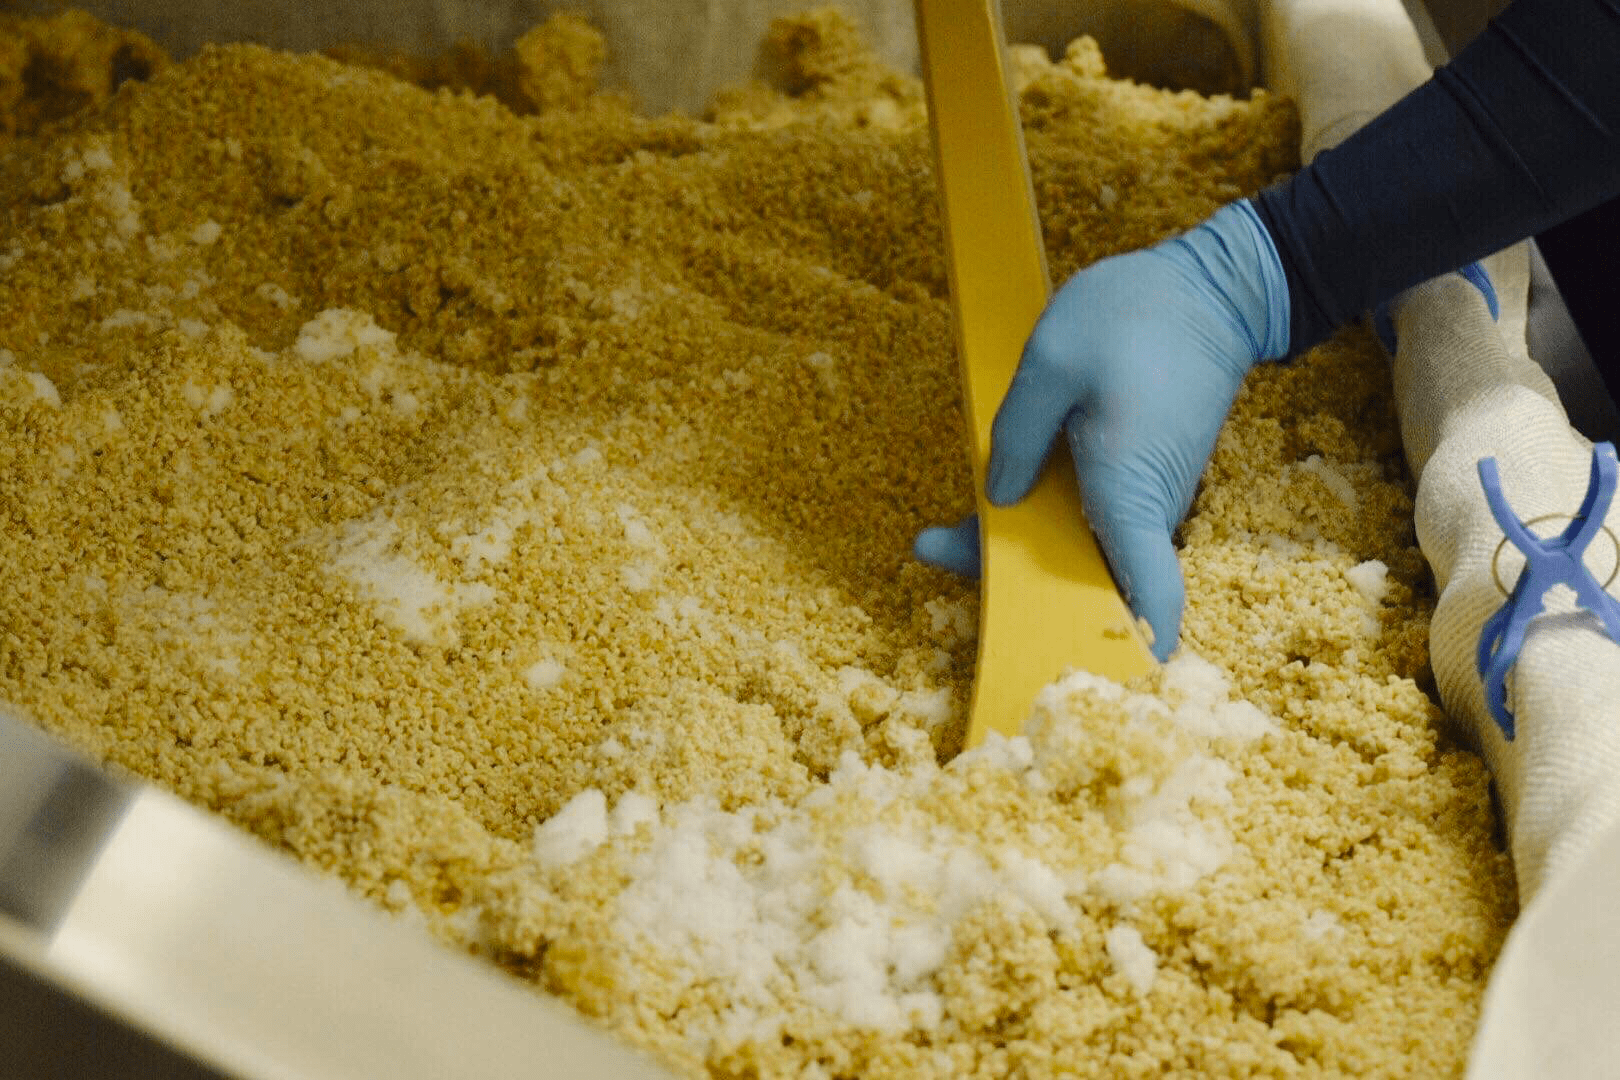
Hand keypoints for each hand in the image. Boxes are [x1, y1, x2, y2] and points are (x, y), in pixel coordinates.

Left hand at [915, 200, 1290, 659]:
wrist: (1211, 290)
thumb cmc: (1135, 317)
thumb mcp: (1052, 360)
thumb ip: (1015, 435)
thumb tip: (997, 500)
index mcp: (1128, 488)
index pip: (1148, 592)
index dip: (1133, 642)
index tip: (1107, 678)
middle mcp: (1144, 507)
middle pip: (1085, 581)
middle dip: (1011, 587)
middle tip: (932, 548)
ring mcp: (1145, 496)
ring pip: (1080, 551)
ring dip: (1019, 552)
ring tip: (941, 535)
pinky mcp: (1138, 479)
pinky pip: (1088, 520)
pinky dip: (1043, 524)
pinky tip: (995, 505)